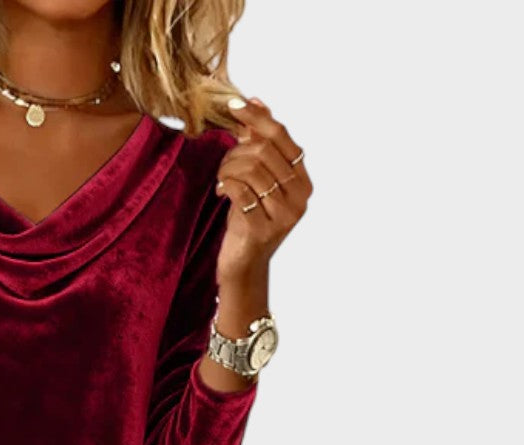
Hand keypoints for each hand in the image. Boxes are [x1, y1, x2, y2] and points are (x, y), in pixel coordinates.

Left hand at [214, 96, 312, 283]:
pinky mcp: (263, 230)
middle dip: (236, 151)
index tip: (233, 105)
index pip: (282, 137)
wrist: (243, 263)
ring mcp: (284, 215)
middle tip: (224, 165)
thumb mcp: (258, 180)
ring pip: (251, 170)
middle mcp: (300, 196)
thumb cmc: (249, 218)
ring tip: (222, 180)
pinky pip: (240, 192)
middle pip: (264, 151)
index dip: (257, 118)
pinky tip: (221, 192)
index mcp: (303, 180)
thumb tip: (255, 102)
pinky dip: (226, 185)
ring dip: (228, 169)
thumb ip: (259, 144)